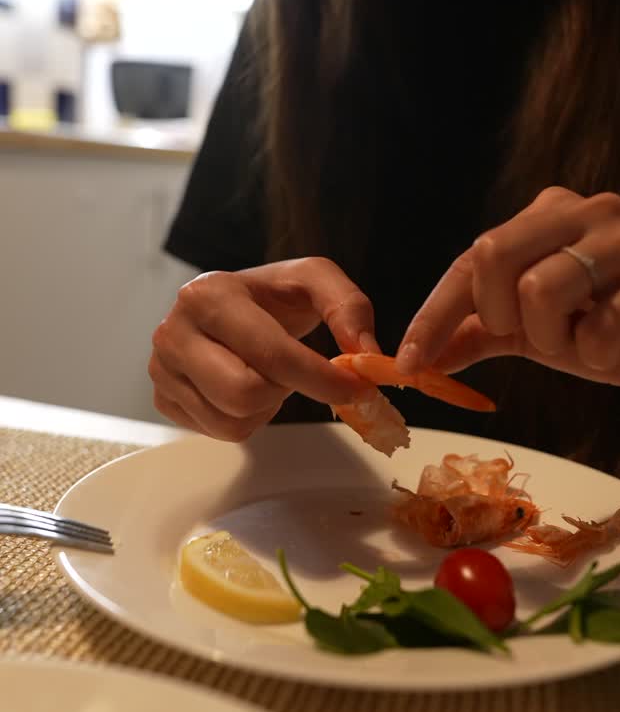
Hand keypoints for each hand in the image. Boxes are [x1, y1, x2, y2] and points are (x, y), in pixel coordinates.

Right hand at [149, 258, 378, 439]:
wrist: (229, 305)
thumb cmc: (272, 296)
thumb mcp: (313, 280)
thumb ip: (348, 307)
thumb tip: (366, 352)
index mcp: (208, 294)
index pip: (271, 354)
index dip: (320, 378)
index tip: (354, 388)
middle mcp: (173, 331)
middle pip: (244, 394)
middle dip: (284, 391)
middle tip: (295, 373)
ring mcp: (161, 368)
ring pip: (231, 419)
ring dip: (266, 407)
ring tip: (269, 377)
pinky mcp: (162, 398)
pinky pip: (218, 431)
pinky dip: (245, 419)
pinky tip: (247, 387)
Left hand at [397, 187, 619, 415]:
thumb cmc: (604, 337)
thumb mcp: (528, 334)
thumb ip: (475, 335)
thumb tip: (416, 359)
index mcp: (549, 212)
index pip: (472, 257)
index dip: (435, 313)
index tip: (409, 362)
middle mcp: (590, 208)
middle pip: (495, 253)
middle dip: (501, 315)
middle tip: (530, 336)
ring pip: (544, 290)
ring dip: (555, 339)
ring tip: (584, 341)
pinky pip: (600, 328)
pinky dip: (598, 355)